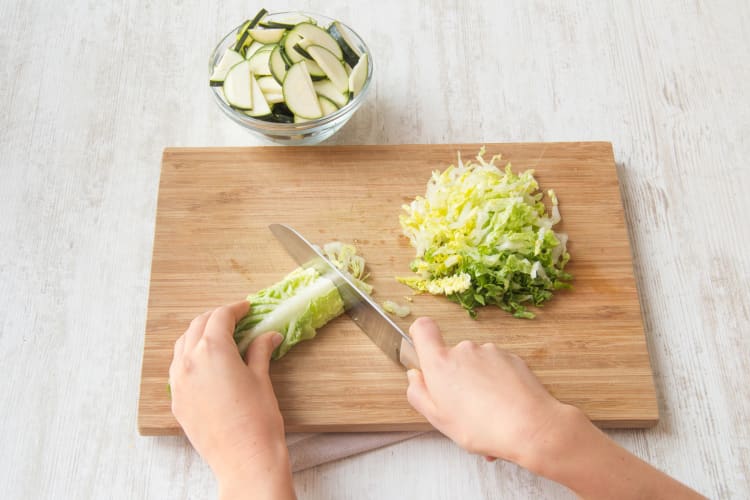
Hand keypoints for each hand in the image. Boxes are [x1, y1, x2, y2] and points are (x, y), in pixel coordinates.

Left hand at [169, 301, 294, 499]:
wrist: (245, 460)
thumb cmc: (258, 419)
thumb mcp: (261, 379)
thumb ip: (260, 351)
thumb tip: (268, 336)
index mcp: (213, 350)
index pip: (220, 317)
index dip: (235, 309)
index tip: (247, 308)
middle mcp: (189, 361)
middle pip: (198, 326)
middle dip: (217, 318)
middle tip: (236, 320)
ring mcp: (179, 382)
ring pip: (183, 345)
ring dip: (199, 334)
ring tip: (219, 338)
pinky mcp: (177, 401)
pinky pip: (178, 368)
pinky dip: (190, 356)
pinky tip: (206, 363)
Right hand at [405, 316, 569, 465]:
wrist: (530, 427)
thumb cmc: (482, 427)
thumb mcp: (437, 419)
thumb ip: (418, 393)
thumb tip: (415, 377)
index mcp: (441, 363)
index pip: (422, 328)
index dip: (419, 336)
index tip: (423, 350)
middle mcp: (464, 350)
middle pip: (452, 357)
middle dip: (456, 380)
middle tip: (463, 409)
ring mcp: (490, 352)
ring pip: (476, 367)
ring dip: (479, 387)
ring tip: (487, 418)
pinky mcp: (511, 358)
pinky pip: (497, 371)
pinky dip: (497, 388)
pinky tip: (503, 412)